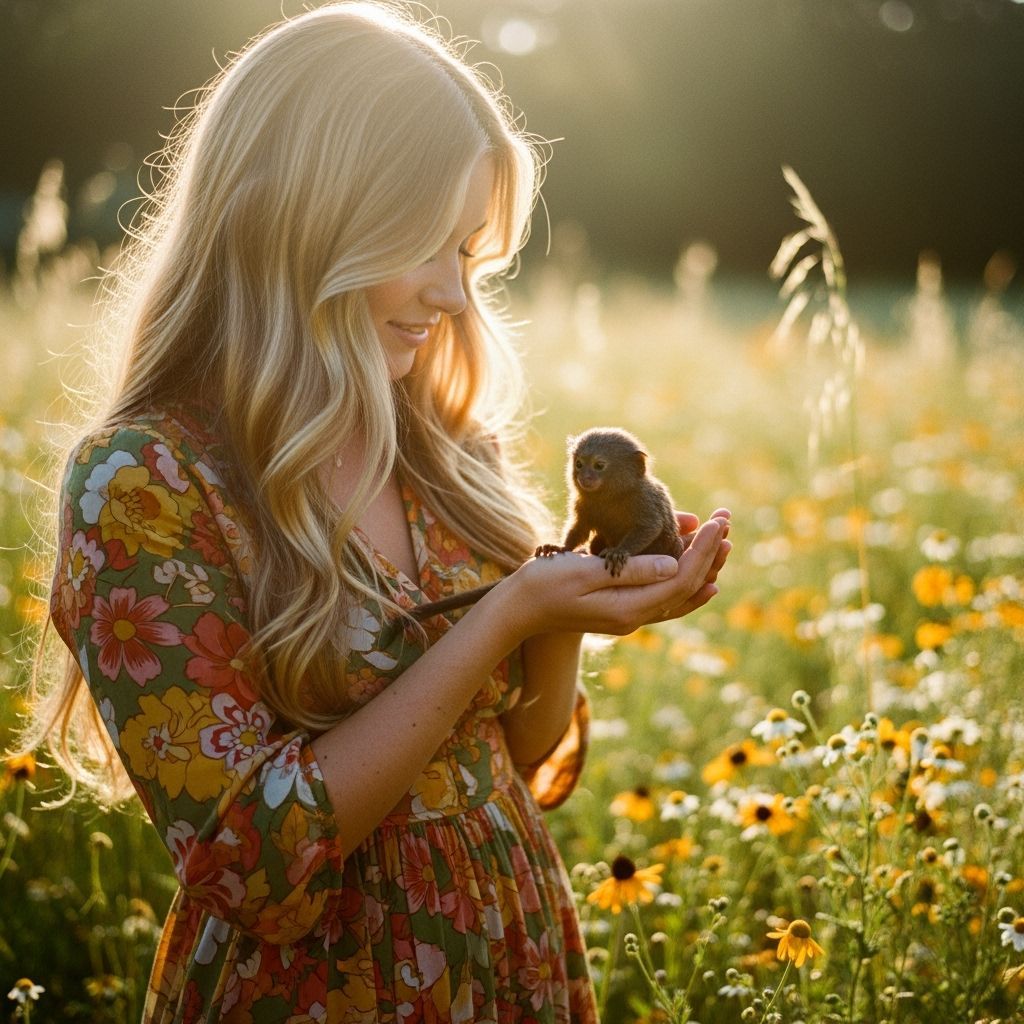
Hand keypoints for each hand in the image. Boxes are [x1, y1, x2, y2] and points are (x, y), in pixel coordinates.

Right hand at [495, 509, 730, 642]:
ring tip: (722, 542)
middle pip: (687, 587)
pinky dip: (687, 584)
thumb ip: (631, 569)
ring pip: (680, 594)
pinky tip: (701, 578)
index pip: (680, 576)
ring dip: (703, 568)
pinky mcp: (621, 610)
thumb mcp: (584, 572)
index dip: (702, 548)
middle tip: (726, 522)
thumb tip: (674, 564)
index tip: (716, 521)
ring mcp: (629, 616)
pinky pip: (665, 599)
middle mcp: (635, 616)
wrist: (518, 609)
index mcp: (628, 607)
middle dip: (710, 554)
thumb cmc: (543, 584)